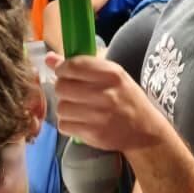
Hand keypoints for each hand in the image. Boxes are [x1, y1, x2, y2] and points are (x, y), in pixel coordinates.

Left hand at [49, 52, 169, 155]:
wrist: (144, 131)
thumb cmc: (127, 98)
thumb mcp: (112, 76)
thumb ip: (82, 65)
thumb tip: (49, 58)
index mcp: (112, 74)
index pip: (74, 65)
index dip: (62, 68)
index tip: (63, 72)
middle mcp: (105, 94)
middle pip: (62, 87)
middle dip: (62, 88)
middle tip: (71, 91)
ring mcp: (99, 116)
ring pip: (61, 107)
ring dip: (65, 107)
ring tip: (77, 108)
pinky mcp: (93, 134)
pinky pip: (64, 125)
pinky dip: (68, 123)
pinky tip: (79, 121)